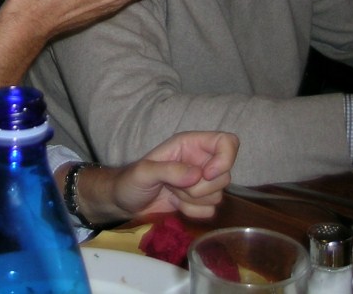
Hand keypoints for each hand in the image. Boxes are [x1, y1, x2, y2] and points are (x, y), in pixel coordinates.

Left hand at [84, 131, 238, 224]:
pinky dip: (192, 211)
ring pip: (218, 195)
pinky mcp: (200, 201)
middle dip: (200, 188)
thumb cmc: (131, 180)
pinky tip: (175, 204)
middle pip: (224, 176)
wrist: (125, 202)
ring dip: (193, 200)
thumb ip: (169, 170)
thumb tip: (197, 175)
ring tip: (172, 193)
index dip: (224, 159)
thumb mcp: (144, 172)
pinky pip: (210, 210)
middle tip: (175, 187)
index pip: (227, 142)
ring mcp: (201, 182)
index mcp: (191, 144)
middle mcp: (200, 160)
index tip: (206, 175)